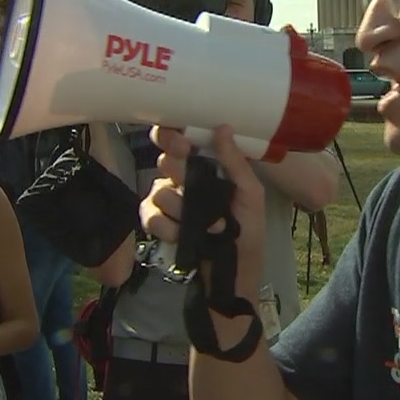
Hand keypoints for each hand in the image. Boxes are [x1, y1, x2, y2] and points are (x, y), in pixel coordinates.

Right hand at [141, 125, 265, 293]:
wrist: (235, 272)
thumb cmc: (248, 230)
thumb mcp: (250, 194)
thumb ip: (235, 162)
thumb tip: (222, 127)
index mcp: (205, 166)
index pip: (179, 140)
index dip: (172, 136)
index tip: (183, 144)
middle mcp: (183, 179)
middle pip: (165, 161)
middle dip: (178, 172)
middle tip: (189, 184)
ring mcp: (168, 201)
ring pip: (158, 190)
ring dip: (181, 209)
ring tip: (204, 224)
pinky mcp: (158, 224)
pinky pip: (149, 216)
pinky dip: (166, 227)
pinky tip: (181, 235)